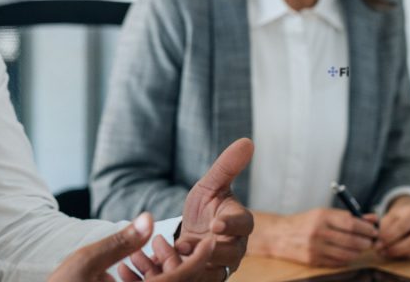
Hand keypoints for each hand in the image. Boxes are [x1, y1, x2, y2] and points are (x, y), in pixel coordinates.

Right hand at [49, 213, 214, 281]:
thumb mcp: (85, 261)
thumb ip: (120, 241)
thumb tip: (150, 218)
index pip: (181, 279)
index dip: (199, 257)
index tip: (210, 238)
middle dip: (180, 262)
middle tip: (178, 240)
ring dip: (164, 272)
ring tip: (156, 250)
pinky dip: (149, 281)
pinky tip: (133, 267)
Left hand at [175, 138, 254, 277]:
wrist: (192, 233)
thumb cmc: (206, 208)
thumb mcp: (210, 185)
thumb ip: (227, 166)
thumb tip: (247, 141)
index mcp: (240, 223)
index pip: (243, 224)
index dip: (231, 225)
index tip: (217, 225)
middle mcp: (236, 247)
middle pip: (230, 254)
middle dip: (212, 251)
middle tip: (193, 245)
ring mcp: (222, 266)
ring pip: (214, 270)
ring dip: (194, 264)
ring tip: (175, 254)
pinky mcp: (207, 278)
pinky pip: (197, 279)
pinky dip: (179, 273)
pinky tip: (161, 266)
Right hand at [254, 208, 378, 266]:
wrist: (278, 235)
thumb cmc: (304, 222)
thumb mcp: (323, 214)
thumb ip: (348, 216)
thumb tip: (373, 219)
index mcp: (321, 216)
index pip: (351, 223)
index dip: (367, 228)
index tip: (374, 230)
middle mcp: (318, 232)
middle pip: (352, 240)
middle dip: (366, 242)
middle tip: (369, 240)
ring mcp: (315, 248)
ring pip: (348, 254)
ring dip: (358, 251)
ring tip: (359, 247)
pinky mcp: (313, 260)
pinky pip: (338, 262)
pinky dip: (347, 258)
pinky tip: (347, 253)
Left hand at [376, 196, 409, 258]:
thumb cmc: (400, 216)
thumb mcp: (390, 214)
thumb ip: (379, 222)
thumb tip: (369, 229)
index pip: (402, 227)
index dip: (388, 237)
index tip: (376, 244)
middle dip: (395, 249)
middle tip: (380, 252)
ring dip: (400, 254)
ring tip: (386, 253)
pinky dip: (408, 256)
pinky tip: (397, 253)